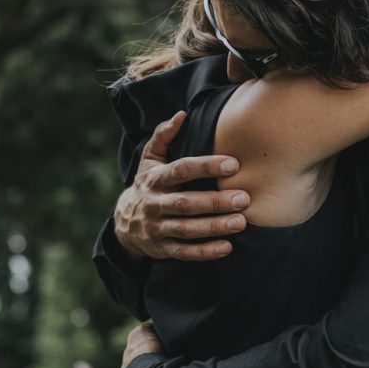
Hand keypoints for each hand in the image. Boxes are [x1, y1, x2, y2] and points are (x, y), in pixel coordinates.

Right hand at [114, 111, 250, 261]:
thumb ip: (163, 136)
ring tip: (240, 222)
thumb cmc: (148, 185)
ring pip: (186, 229)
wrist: (124, 224)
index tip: (233, 163)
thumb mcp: (149, 160)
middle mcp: (154, 204)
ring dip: (213, 227)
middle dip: (214, 202)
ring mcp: (157, 228)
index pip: (180, 171)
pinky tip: (227, 247)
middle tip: (243, 199)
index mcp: (154, 180)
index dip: (205, 166)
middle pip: (185, 203)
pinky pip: (184, 252)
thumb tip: (181, 115)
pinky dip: (205, 252)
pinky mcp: (162, 249)